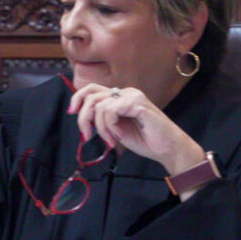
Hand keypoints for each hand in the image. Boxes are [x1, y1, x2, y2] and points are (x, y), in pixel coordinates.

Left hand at [68, 84, 205, 178]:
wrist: (168, 149)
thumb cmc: (145, 140)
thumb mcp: (115, 129)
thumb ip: (101, 119)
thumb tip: (80, 115)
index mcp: (121, 96)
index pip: (91, 90)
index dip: (77, 99)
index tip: (72, 113)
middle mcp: (126, 92)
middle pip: (90, 96)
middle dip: (84, 118)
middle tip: (88, 136)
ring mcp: (132, 96)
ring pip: (99, 106)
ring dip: (100, 128)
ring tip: (111, 140)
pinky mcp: (137, 103)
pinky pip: (110, 111)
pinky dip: (110, 127)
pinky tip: (119, 136)